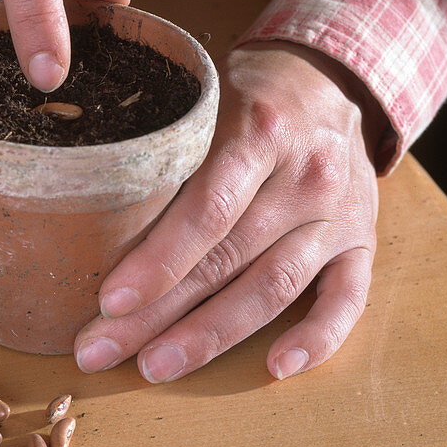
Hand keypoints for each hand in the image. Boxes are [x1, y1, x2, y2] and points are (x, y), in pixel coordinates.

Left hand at [74, 41, 382, 381]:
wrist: (331, 77)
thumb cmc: (247, 90)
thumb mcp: (204, 91)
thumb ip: (165, 141)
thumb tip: (83, 200)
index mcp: (260, 131)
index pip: (207, 209)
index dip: (159, 261)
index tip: (110, 301)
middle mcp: (306, 176)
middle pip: (228, 259)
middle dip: (159, 314)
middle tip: (101, 349)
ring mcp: (339, 213)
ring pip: (275, 287)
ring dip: (213, 335)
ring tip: (156, 366)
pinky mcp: (362, 240)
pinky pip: (348, 298)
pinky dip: (317, 338)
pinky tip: (275, 368)